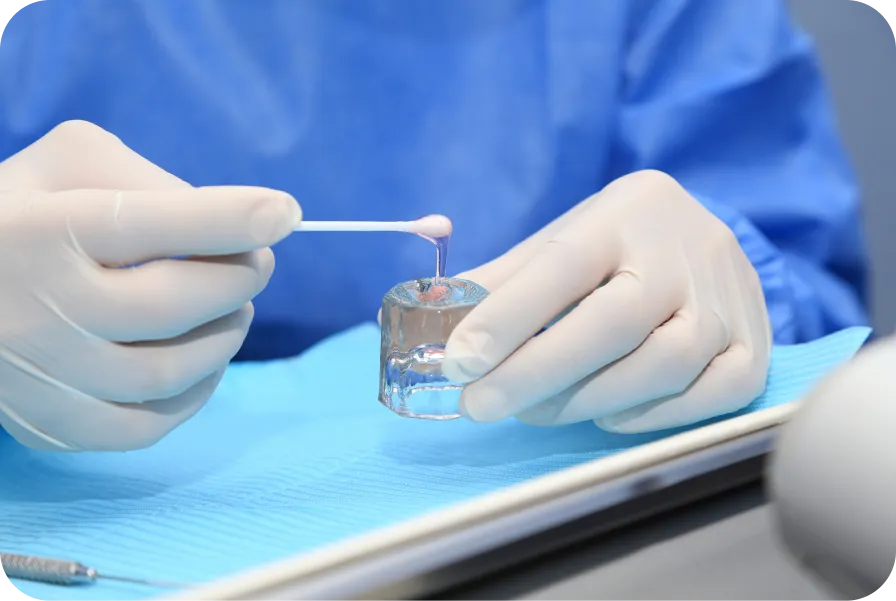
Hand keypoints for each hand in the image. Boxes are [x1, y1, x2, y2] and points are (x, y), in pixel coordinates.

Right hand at [0, 121, 300, 450]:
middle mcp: (39, 307)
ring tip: (233, 307)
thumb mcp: (65, 166)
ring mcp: (42, 375)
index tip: (284, 213)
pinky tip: (205, 359)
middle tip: (256, 263)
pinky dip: (196, 392)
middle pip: (172, 304)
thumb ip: (142, 177)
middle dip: (238, 279)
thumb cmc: (20, 217)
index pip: (148, 223)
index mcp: (42, 230)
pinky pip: (149, 425)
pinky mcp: (51, 424)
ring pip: (169, 370)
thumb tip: (225, 223)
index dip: (227, 219)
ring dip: (226, 335)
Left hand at [442, 170, 770, 432]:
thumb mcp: (561, 241)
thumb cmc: (617, 243)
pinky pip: (711, 395)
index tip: (458, 361)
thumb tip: (434, 327)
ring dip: (585, 399)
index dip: (508, 317)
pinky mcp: (755, 345)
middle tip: (480, 405)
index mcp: (626, 212)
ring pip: (663, 364)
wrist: (701, 232)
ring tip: (533, 409)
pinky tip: (605, 414)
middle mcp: (686, 251)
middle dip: (537, 372)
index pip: (563, 265)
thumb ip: (503, 282)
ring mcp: (729, 300)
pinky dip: (650, 416)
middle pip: (614, 322)